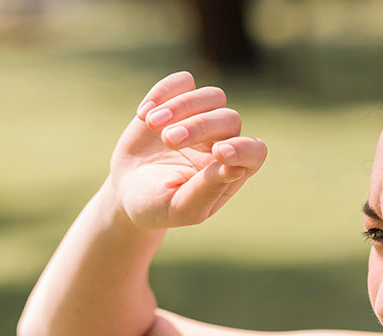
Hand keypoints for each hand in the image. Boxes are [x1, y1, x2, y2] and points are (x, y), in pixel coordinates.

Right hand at [108, 71, 267, 228]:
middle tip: (169, 140)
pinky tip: (143, 115)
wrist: (127, 188)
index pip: (254, 153)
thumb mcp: (179, 207)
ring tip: (152, 123)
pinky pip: (183, 81)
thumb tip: (235, 168)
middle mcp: (224, 140)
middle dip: (201, 126)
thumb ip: (206, 191)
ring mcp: (203, 117)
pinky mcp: (178, 100)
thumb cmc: (157, 205)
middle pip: (229, 119)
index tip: (218, 153)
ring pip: (212, 96)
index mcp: (232, 170)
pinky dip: (164, 92)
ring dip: (183, 106)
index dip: (243, 149)